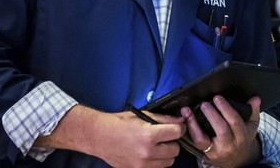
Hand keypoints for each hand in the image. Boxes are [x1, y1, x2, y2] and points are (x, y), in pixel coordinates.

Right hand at [36, 105, 186, 167]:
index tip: (177, 127)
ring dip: (166, 153)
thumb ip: (163, 119)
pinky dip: (157, 162)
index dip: (179, 128)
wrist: (100, 137)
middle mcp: (147, 152)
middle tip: (164, 136)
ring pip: (169, 162)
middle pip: (175, 150)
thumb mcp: (143, 116)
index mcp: (148, 135)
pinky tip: (149, 153)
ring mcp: (142, 164)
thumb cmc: (119, 124)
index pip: (177, 133)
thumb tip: (179, 121)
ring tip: (156, 145)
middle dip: (172, 141)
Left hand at [180, 95, 261, 167]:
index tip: (218, 98)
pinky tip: (184, 121)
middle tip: (204, 103)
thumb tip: (255, 99)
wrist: (238, 159)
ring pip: (202, 140)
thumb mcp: (251, 125)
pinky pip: (194, 144)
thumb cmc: (243, 139)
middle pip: (220, 129)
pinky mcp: (205, 154)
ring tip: (188, 111)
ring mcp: (215, 151)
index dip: (226, 109)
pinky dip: (187, 132)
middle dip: (211, 114)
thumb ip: (253, 110)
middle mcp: (229, 146)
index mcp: (241, 137)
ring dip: (193, 124)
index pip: (235, 122)